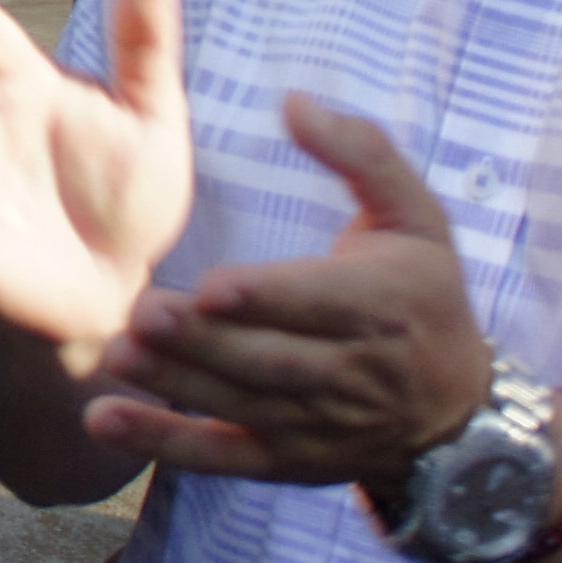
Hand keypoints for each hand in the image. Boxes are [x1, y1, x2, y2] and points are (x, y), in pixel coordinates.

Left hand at [80, 96, 489, 490]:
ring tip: (119, 356)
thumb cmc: (423, 294)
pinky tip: (105, 421)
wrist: (456, 409)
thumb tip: (295, 101)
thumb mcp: (417, 217)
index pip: (322, 304)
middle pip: (273, 361)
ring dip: (176, 385)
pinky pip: (222, 457)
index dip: (268, 298)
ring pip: (242, 405)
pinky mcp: (287, 461)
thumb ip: (362, 153)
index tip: (213, 286)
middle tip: (143, 315)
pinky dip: (164, 444)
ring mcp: (319, 424)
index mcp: (387, 305)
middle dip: (206, 342)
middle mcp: (356, 372)